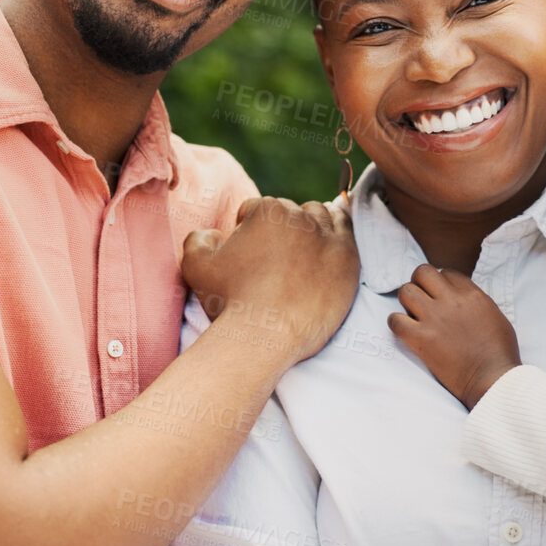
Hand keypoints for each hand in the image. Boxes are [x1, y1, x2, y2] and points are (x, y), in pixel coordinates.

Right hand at [182, 196, 358, 363]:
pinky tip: (325, 251)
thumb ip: (198, 238)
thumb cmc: (230, 302)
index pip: (256, 209)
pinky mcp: (348, 258)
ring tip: (300, 253)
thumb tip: (214, 234)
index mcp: (267, 210)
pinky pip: (347, 233)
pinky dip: (336, 236)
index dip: (247, 230)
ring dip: (310, 228)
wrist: (265, 336)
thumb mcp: (196, 265)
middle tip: (274, 258)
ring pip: (320, 218)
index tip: (249, 253)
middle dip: (281, 229)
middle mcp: (301, 216)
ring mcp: (328, 237)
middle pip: (290, 212)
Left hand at [390, 265, 520, 409]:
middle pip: (422, 272)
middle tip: (422, 299)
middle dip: (419, 283)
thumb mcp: (496, 316)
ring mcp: (434, 318)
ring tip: (413, 314)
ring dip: (407, 301)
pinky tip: (406, 331)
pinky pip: (395, 320)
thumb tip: (464, 299)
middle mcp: (451, 300)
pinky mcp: (421, 338)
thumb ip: (477, 302)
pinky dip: (396, 324)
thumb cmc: (500, 352)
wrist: (492, 378)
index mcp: (471, 294)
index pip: (446, 272)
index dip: (441, 283)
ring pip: (406, 291)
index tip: (440, 296)